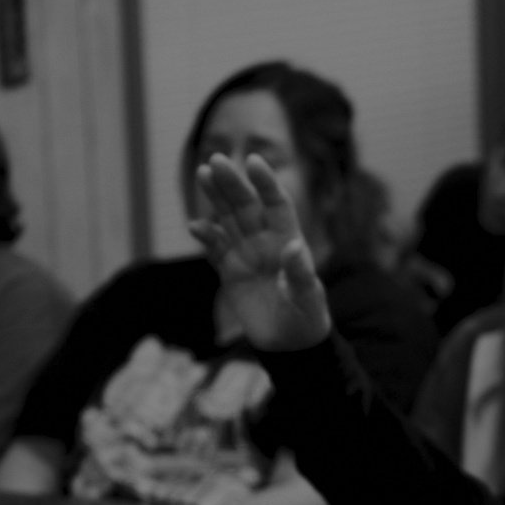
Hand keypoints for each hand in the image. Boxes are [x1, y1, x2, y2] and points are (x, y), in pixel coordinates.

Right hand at [192, 152, 334, 350]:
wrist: (290, 345)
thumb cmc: (307, 318)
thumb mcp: (309, 298)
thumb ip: (301, 273)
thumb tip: (294, 246)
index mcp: (288, 241)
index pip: (277, 205)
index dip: (266, 183)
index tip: (253, 161)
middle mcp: (266, 242)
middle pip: (246, 206)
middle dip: (232, 183)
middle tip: (215, 160)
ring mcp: (246, 255)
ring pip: (228, 220)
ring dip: (216, 198)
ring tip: (203, 173)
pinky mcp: (230, 273)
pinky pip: (215, 250)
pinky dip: (206, 238)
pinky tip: (195, 225)